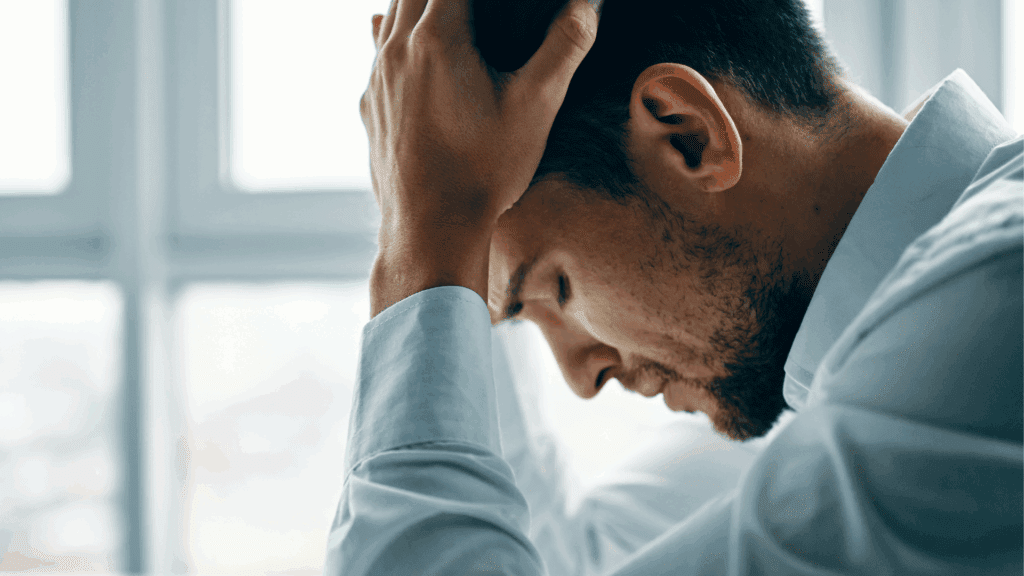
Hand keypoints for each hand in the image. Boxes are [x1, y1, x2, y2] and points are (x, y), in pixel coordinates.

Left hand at [361, 0, 597, 315]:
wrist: (430, 229)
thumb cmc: (484, 171)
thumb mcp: (536, 106)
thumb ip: (564, 47)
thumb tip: (585, 5)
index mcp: (437, 39)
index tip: (504, 1)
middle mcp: (397, 50)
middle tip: (485, 8)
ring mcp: (377, 78)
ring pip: (391, 12)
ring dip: (420, 1)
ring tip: (450, 9)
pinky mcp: (369, 104)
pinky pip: (377, 49)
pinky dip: (395, 31)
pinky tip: (396, 31)